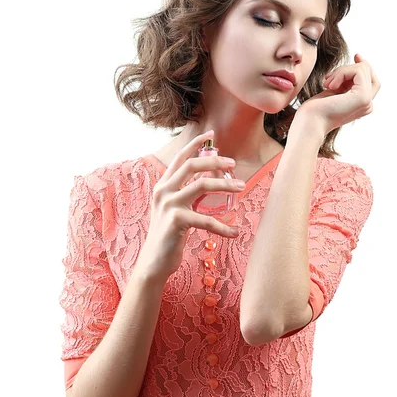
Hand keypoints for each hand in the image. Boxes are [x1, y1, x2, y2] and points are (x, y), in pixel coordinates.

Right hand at [136, 131, 243, 283]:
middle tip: (233, 163)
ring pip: (201, 185)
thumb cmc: (169, 235)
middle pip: (192, 166)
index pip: (180, 158)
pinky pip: (206, 220)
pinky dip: (223, 227)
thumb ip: (188, 192)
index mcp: (163, 185)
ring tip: (242, 186)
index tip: (211, 134)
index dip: (196, 144)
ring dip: (225, 185)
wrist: (154, 262)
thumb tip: (208, 178)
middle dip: (215, 160)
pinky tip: (235, 232)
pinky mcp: (176, 222)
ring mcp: (168, 205)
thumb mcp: (176, 208)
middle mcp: (163, 191)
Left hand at [293, 54, 380, 136]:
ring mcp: (367, 102)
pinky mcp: (362, 97)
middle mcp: (368, 105)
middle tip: (328, 80)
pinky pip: (358, 70)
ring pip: (362, 69)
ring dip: (340, 71)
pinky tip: (329, 85)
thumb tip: (358, 62)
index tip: (357, 56)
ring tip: (326, 84)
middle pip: (368, 72)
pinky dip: (341, 73)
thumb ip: (346, 82)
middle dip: (347, 69)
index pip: (372, 81)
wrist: (309, 123)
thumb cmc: (315, 110)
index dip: (365, 67)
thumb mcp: (334, 91)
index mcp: (362, 106)